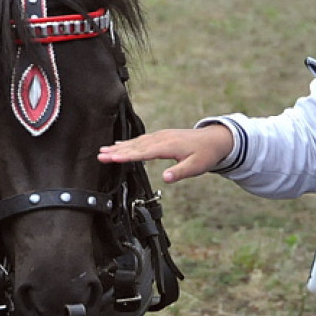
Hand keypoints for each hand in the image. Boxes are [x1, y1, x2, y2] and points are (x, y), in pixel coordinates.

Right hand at [97, 124, 233, 183]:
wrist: (215, 139)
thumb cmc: (206, 154)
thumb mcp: (196, 167)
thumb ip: (180, 172)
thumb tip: (165, 178)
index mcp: (167, 146)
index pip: (142, 152)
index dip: (126, 156)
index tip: (111, 158)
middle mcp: (161, 139)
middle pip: (135, 146)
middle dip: (117, 151)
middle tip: (99, 155)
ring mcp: (161, 136)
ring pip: (136, 142)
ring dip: (120, 146)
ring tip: (104, 150)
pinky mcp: (161, 136)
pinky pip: (141, 139)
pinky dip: (129, 142)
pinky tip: (120, 144)